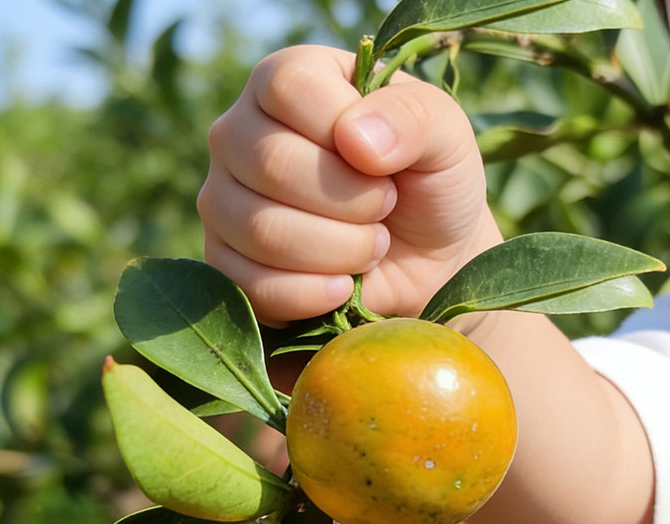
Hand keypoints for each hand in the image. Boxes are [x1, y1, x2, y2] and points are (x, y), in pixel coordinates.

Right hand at [197, 45, 502, 325]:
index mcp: (287, 82)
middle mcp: (241, 135)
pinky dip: (310, 295)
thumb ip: (414, 117)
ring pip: (260, 229)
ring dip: (336, 251)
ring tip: (372, 247)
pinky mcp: (226, 265)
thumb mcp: (445, 135)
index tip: (384, 163)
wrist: (428, 260)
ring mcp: (224, 202)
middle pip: (269, 163)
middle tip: (385, 209)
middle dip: (349, 201)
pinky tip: (344, 288)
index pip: (288, 88)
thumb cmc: (430, 183)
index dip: (343, 132)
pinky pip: (251, 286)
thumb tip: (355, 141)